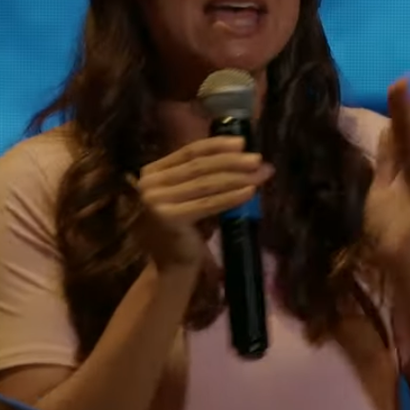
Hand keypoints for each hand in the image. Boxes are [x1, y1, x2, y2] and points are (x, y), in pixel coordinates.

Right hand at [131, 136, 269, 270]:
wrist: (172, 266)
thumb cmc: (187, 230)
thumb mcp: (191, 194)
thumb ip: (205, 174)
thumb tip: (243, 154)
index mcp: (152, 171)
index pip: (189, 151)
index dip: (218, 145)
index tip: (243, 143)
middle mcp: (149, 183)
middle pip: (199, 166)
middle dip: (232, 161)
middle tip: (258, 159)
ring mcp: (156, 201)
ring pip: (206, 183)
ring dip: (237, 177)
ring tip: (260, 174)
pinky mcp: (169, 218)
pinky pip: (209, 203)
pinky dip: (232, 196)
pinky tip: (251, 191)